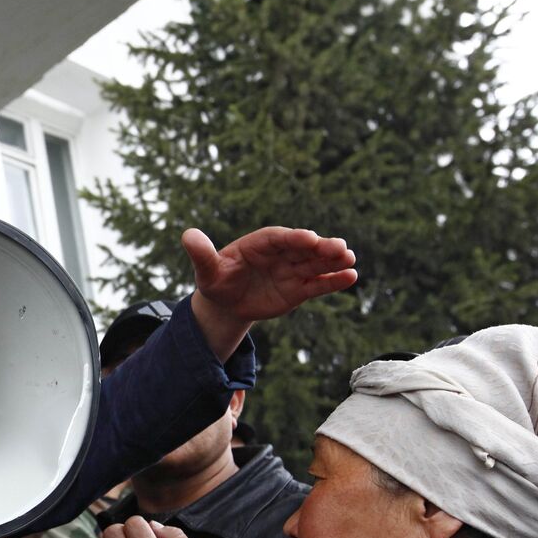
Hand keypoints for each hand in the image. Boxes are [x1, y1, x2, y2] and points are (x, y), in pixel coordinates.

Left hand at [183, 226, 356, 359]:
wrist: (225, 303)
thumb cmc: (215, 281)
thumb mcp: (206, 270)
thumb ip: (201, 254)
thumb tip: (187, 234)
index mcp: (259, 243)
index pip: (279, 238)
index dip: (293, 238)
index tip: (308, 238)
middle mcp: (280, 254)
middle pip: (303, 249)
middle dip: (321, 248)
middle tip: (340, 247)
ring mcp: (291, 271)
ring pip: (315, 264)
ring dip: (333, 261)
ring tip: (350, 259)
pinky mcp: (298, 290)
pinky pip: (317, 284)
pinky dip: (333, 281)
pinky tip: (351, 277)